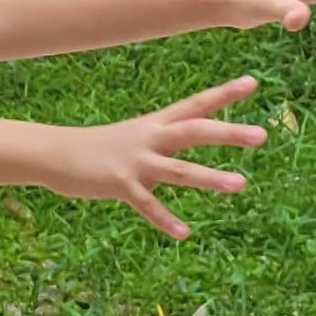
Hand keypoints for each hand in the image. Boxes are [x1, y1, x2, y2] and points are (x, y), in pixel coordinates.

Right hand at [48, 76, 268, 239]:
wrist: (53, 153)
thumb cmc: (97, 148)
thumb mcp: (134, 139)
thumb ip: (163, 149)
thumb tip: (187, 163)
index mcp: (155, 125)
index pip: (195, 105)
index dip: (223, 94)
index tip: (253, 83)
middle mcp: (149, 139)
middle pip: (193, 131)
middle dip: (228, 133)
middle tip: (262, 135)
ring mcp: (135, 162)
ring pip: (178, 170)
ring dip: (209, 177)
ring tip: (240, 184)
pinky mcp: (119, 184)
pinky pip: (147, 204)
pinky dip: (165, 219)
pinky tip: (184, 232)